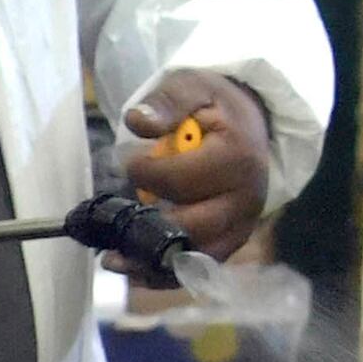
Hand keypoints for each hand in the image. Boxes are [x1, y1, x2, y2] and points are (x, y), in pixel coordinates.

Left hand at [120, 75, 275, 257]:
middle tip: (112, 222)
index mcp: (237, 158)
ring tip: (113, 259)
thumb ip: (166, 102)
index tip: (130, 163)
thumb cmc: (216, 106)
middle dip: (147, 226)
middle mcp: (246, 198)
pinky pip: (200, 267)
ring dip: (152, 263)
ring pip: (196, 256)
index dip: (146, 175)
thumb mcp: (192, 87)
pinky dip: (168, 274)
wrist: (251, 122)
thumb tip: (138, 122)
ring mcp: (242, 224)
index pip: (180, 180)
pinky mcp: (234, 241)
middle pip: (191, 227)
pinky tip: (136, 272)